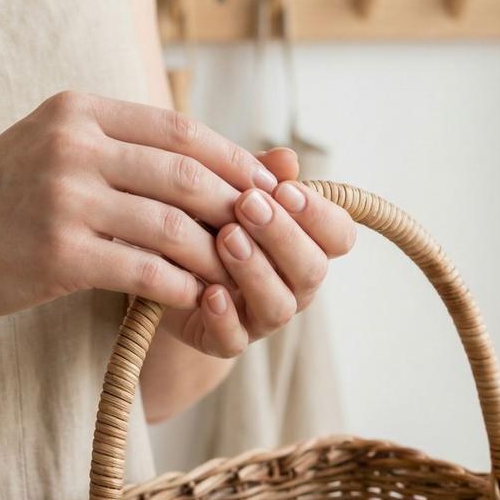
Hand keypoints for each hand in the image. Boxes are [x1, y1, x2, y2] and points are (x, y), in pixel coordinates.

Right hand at [0, 91, 279, 323]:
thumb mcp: (53, 150)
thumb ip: (118, 147)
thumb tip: (204, 163)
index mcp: (78, 110)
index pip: (180, 128)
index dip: (234, 159)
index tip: (268, 187)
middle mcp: (73, 144)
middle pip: (187, 173)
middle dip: (238, 208)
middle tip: (268, 236)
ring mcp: (64, 198)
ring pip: (174, 226)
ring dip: (217, 255)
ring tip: (238, 275)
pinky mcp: (58, 252)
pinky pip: (146, 270)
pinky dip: (181, 287)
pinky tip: (197, 300)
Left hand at [162, 147, 356, 356]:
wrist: (161, 268)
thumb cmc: (207, 223)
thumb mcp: (227, 190)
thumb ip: (256, 175)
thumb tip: (287, 158)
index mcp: (305, 245)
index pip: (338, 236)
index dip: (319, 215)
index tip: (284, 189)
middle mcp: (293, 285)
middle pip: (312, 270)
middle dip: (283, 235)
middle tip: (248, 203)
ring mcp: (261, 318)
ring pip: (278, 306)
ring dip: (255, 270)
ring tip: (226, 239)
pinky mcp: (224, 342)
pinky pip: (234, 340)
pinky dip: (224, 318)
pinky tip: (209, 292)